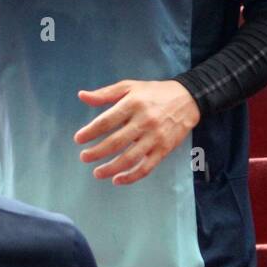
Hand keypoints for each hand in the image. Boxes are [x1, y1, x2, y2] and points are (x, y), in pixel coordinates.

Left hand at [74, 79, 200, 184]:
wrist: (188, 99)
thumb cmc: (154, 92)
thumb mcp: (130, 86)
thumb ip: (105, 93)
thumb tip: (82, 96)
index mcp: (133, 103)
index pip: (107, 121)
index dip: (91, 132)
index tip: (78, 139)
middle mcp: (144, 121)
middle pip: (116, 142)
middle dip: (97, 152)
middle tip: (84, 157)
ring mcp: (155, 137)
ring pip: (129, 158)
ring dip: (111, 168)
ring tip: (97, 172)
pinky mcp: (164, 149)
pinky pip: (146, 167)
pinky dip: (131, 176)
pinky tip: (118, 180)